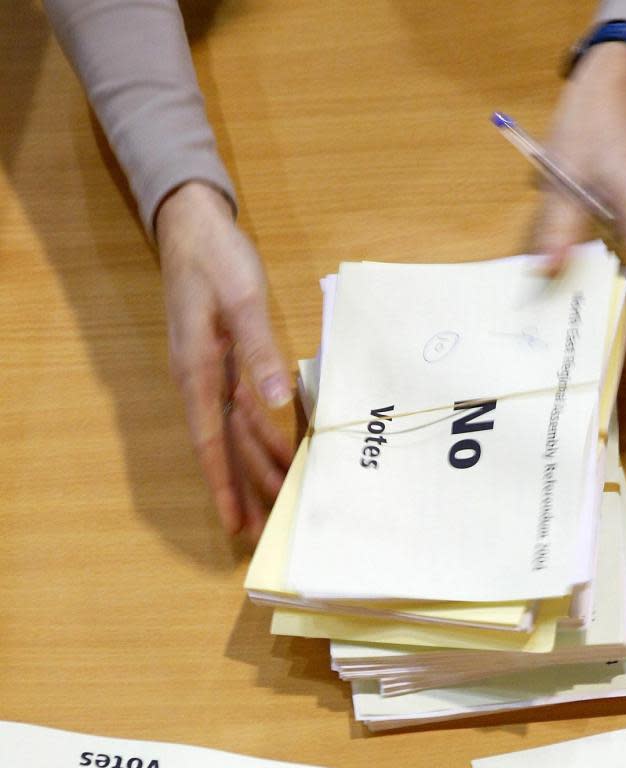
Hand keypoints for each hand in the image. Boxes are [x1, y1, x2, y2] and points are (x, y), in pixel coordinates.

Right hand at [155, 182, 292, 539]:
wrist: (192, 225)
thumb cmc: (214, 259)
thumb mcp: (241, 298)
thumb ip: (259, 350)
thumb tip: (275, 401)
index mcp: (198, 371)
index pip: (210, 442)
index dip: (223, 484)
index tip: (232, 522)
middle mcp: (200, 381)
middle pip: (223, 447)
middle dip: (242, 489)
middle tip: (259, 530)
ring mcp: (210, 372)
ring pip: (234, 432)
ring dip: (254, 466)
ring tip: (275, 502)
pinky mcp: (223, 361)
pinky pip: (241, 409)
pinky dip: (260, 434)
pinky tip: (280, 451)